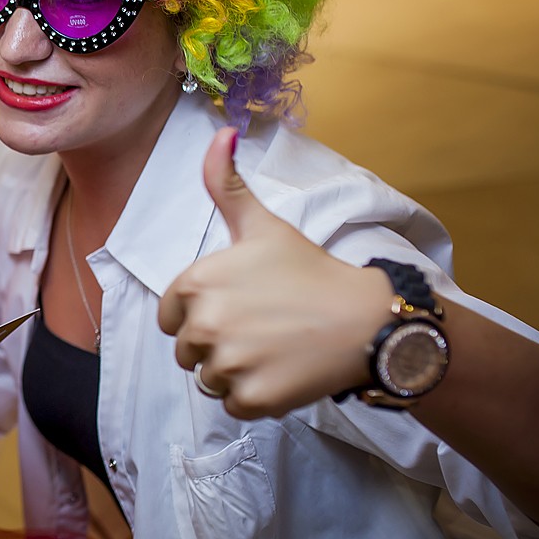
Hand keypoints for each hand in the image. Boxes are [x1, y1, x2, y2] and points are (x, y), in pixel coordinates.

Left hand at [158, 128, 392, 418]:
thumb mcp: (262, 224)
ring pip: (207, 380)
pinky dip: (254, 397)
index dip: (201, 314)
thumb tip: (219, 133)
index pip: (172, 316)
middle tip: (261, 329)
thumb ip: (226, 184)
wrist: (367, 320)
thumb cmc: (311, 271)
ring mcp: (228, 364)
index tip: (238, 307)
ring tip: (272, 350)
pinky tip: (282, 372)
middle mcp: (204, 324)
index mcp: (197, 283)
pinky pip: (231, 405)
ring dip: (234, 372)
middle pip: (187, 351)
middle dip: (217, 345)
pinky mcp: (252, 398)